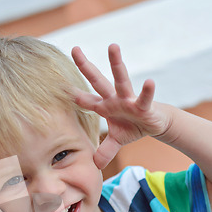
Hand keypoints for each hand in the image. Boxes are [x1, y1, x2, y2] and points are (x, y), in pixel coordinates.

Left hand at [71, 44, 171, 168]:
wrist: (154, 124)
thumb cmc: (132, 127)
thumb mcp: (116, 142)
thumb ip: (105, 151)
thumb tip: (95, 165)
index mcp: (104, 107)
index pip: (85, 100)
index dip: (73, 95)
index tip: (57, 85)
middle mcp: (114, 99)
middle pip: (97, 80)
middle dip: (85, 66)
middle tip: (74, 48)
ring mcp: (129, 99)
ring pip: (120, 79)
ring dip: (116, 64)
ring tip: (112, 47)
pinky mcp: (143, 105)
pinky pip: (144, 97)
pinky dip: (147, 91)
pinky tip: (150, 81)